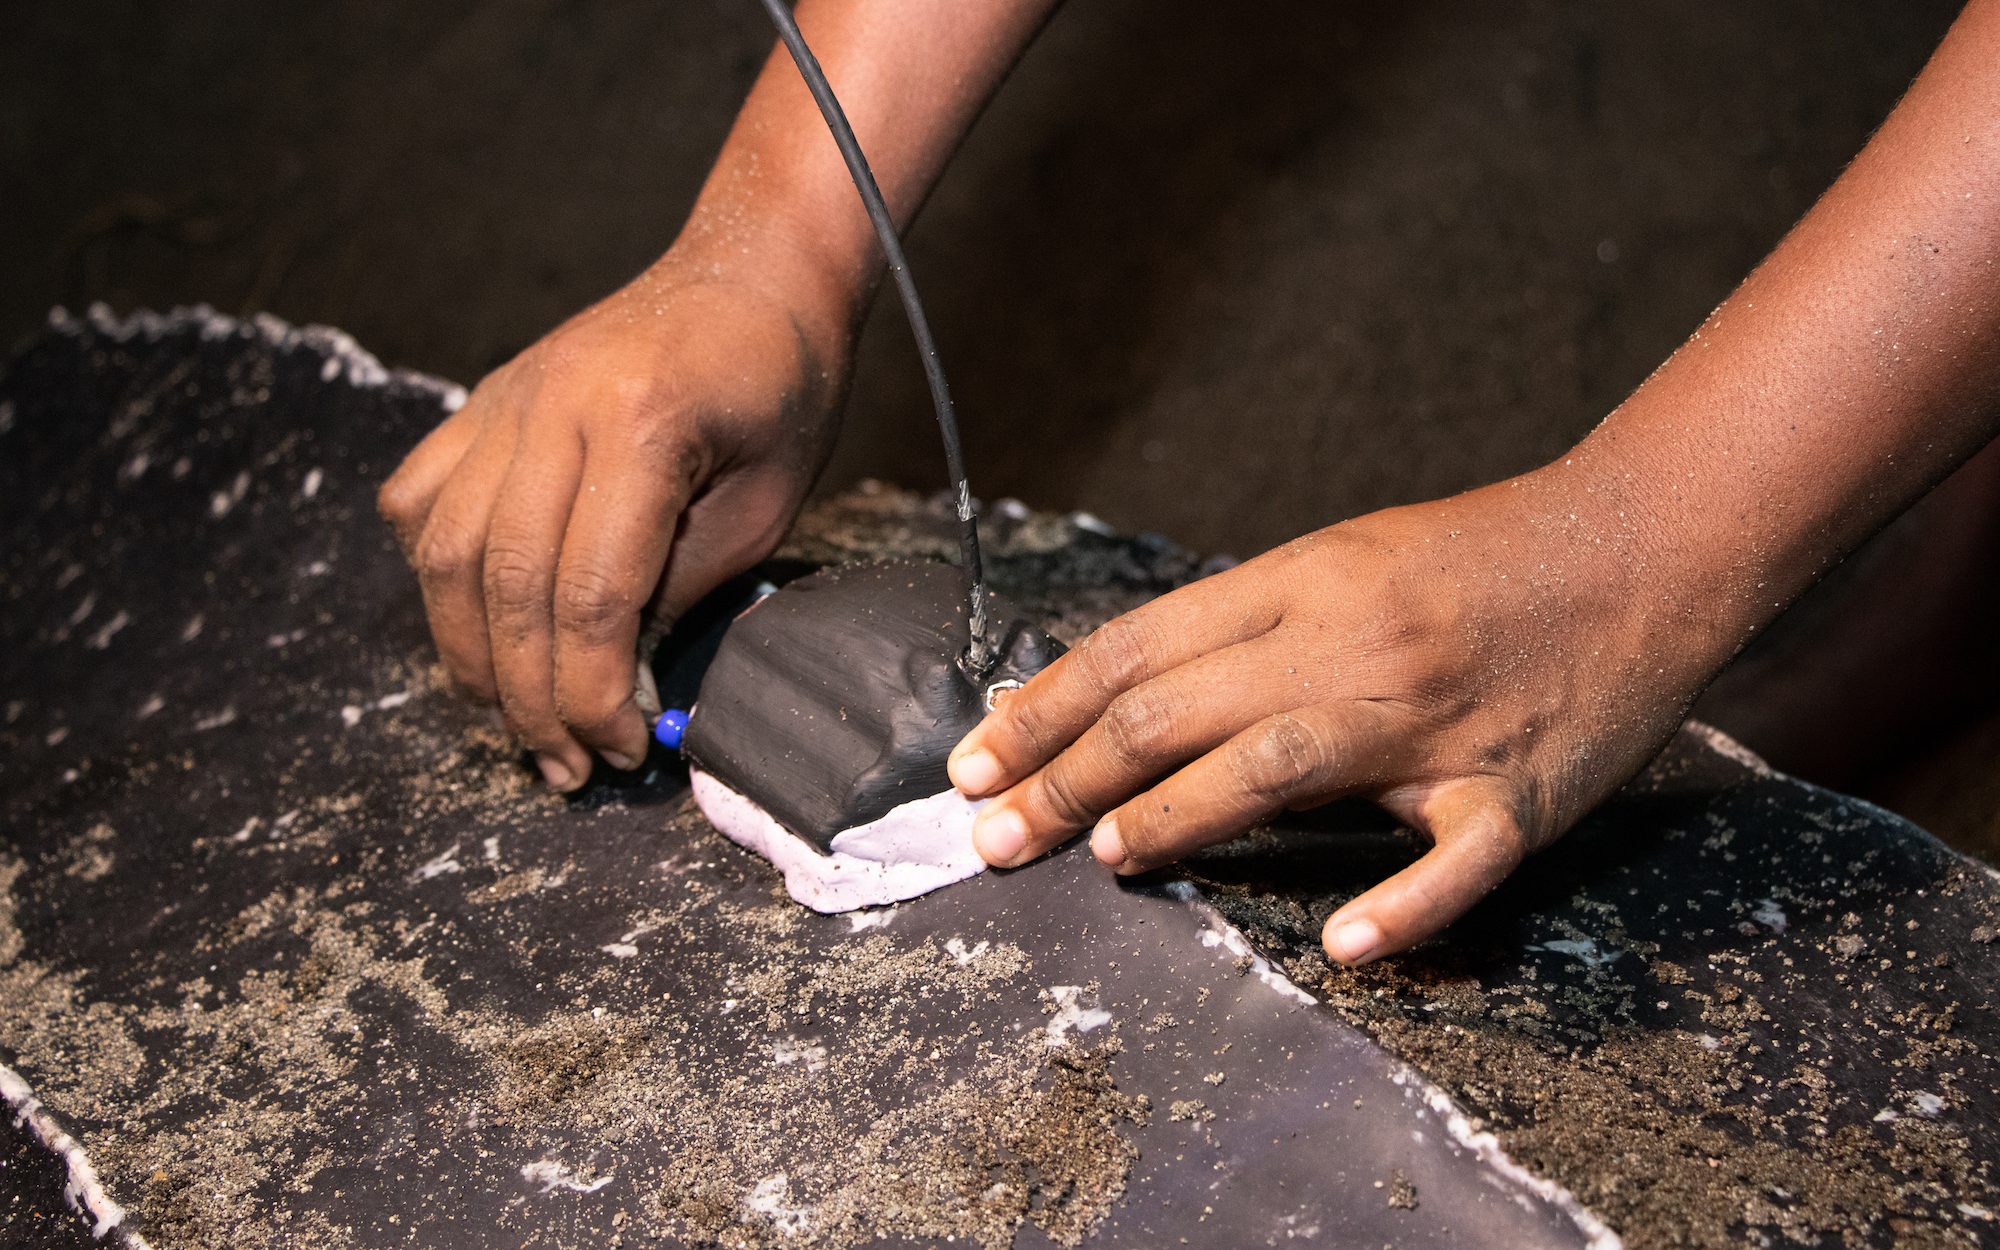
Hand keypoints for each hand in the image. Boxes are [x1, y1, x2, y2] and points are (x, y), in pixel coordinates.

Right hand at [379, 254, 847, 788]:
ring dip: (472, 655)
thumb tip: (610, 682)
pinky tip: (481, 624)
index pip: (587, 595)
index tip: (621, 748)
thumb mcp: (767, 504)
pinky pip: (420, 501)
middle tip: (566, 766)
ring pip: (442, 551)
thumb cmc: (783, 388)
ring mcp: (505, 398)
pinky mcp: (483, 401)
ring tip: (518, 721)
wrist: (754, 271)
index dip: (591, 692)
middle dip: (528, 697)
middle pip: (503, 583)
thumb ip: (681, 588)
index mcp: (641, 425)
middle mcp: (552, 405)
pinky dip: (436, 577)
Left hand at [948, 468, 1731, 964]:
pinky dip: (1401, 906)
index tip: (976, 761)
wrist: (1641, 541)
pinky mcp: (1517, 791)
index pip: (1141, 649)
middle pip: (1182, 711)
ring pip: (1283, 767)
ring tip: (1107, 858)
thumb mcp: (1342, 557)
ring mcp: (1437, 722)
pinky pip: (1456, 859)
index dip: (1046, 709)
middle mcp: (1355, 646)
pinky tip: (1343, 943)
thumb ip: (1238, 623)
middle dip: (1069, 777)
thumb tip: (1112, 688)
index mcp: (1305, 583)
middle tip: (993, 835)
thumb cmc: (1476, 557)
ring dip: (1181, 816)